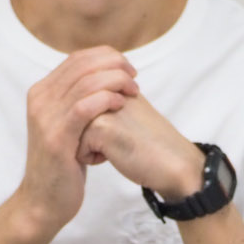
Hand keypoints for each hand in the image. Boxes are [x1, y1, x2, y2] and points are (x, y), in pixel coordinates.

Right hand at [17, 48, 139, 232]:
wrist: (44, 202)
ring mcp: (45, 118)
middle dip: (115, 65)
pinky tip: (121, 104)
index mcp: (42, 92)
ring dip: (115, 81)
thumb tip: (105, 79)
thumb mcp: (66, 126)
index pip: (77, 58)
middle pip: (82, 65)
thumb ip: (78, 102)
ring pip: (86, 82)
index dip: (106, 57)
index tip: (128, 69)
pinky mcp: (56, 137)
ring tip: (133, 91)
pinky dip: (106, 100)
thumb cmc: (62, 165)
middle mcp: (40, 100)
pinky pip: (84, 107)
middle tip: (134, 78)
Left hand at [78, 93, 206, 201]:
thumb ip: (102, 100)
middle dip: (87, 136)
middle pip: (71, 119)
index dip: (93, 126)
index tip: (120, 129)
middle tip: (120, 138)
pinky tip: (116, 155)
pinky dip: (92, 158)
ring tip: (117, 145)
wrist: (173, 163)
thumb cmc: (148, 143)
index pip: (78, 104)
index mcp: (111, 81)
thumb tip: (71, 104)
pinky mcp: (101, 126)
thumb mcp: (125, 111)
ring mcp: (102, 105)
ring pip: (71, 133)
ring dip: (88, 146)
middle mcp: (105, 88)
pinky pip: (77, 148)